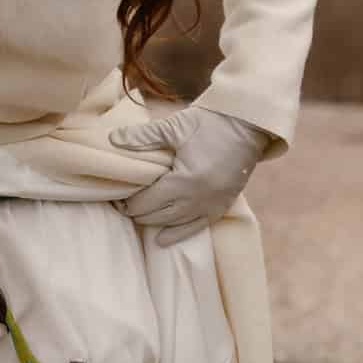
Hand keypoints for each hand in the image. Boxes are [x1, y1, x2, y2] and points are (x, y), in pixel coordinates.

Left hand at [111, 107, 271, 245]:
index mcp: (184, 181)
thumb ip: (143, 136)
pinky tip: (162, 239)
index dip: (127, 202)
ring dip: (153, 221)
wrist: (250, 126)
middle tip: (122, 203)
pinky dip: (177, 234)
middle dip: (137, 211)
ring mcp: (211, 206)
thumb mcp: (175, 126)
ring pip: (173, 225)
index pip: (146, 202)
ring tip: (137, 215)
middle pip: (156, 216)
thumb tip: (112, 139)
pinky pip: (196, 228)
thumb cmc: (211, 123)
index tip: (116, 196)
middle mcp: (197, 200)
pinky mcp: (221, 207)